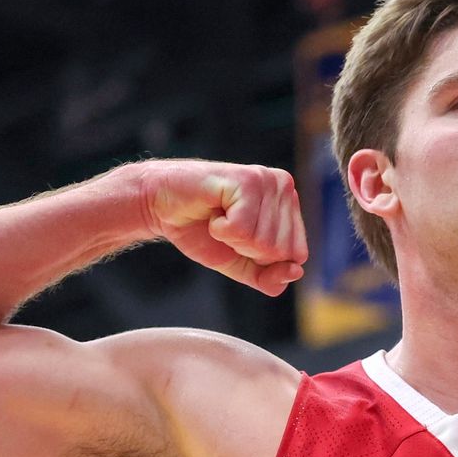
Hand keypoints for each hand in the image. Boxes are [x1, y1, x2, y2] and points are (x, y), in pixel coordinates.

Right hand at [138, 160, 308, 295]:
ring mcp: (267, 181)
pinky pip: (242, 229)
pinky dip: (220, 229)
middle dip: (246, 249)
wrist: (161, 205)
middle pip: (281, 251)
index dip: (262, 259)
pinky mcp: (247, 180)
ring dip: (231, 239)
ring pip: (263, 242)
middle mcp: (284, 188)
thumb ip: (268, 277)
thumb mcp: (239, 262)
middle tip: (226, 226)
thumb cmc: (201, 229)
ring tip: (219, 217)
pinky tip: (213, 211)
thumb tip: (295, 273)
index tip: (239, 238)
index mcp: (289, 205)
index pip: (297, 255)